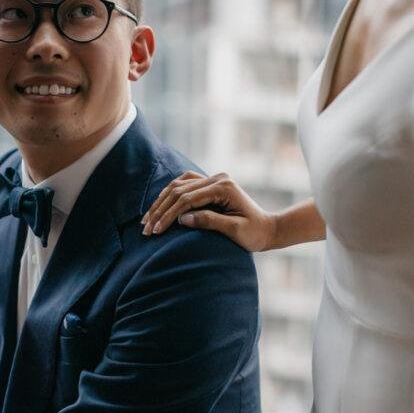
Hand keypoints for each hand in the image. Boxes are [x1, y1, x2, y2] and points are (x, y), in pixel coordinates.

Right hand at [142, 172, 276, 252]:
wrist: (267, 229)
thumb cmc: (254, 233)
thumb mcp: (234, 231)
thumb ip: (209, 222)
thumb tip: (181, 219)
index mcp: (223, 187)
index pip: (187, 199)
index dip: (168, 215)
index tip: (156, 231)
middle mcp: (218, 179)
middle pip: (179, 190)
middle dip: (160, 210)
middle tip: (146, 229)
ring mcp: (213, 180)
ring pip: (178, 185)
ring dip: (161, 202)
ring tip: (147, 220)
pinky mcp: (210, 185)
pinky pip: (184, 185)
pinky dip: (169, 196)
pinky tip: (159, 208)